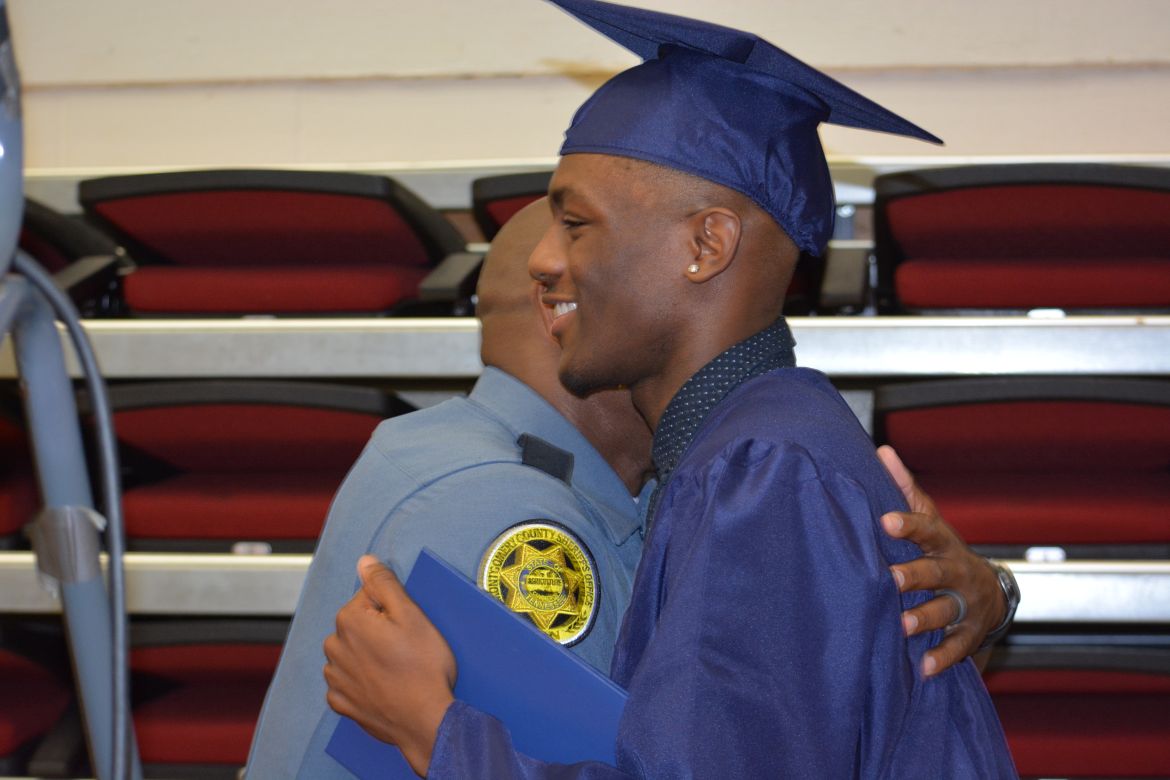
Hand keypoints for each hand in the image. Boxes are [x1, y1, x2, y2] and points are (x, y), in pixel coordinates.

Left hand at [323, 555, 455, 775]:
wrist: (425, 720)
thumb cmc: (422, 667)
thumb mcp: (411, 615)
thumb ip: (384, 584)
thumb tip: (364, 562)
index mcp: (349, 620)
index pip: (368, 597)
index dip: (392, 609)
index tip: (408, 626)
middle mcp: (334, 647)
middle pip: (358, 625)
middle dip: (378, 631)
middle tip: (406, 647)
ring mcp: (336, 678)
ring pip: (351, 653)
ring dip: (368, 656)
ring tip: (397, 668)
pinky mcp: (342, 702)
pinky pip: (348, 682)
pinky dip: (362, 681)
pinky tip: (383, 685)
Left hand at [876, 446, 1005, 676]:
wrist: (989, 589)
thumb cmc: (942, 549)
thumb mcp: (929, 518)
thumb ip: (905, 488)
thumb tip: (882, 450)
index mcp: (942, 542)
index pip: (926, 529)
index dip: (907, 525)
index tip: (885, 521)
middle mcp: (956, 571)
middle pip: (936, 573)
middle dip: (914, 576)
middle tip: (890, 580)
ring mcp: (965, 603)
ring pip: (946, 611)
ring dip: (925, 619)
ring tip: (902, 626)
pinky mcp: (970, 633)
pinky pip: (958, 647)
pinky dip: (943, 658)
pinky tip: (925, 668)